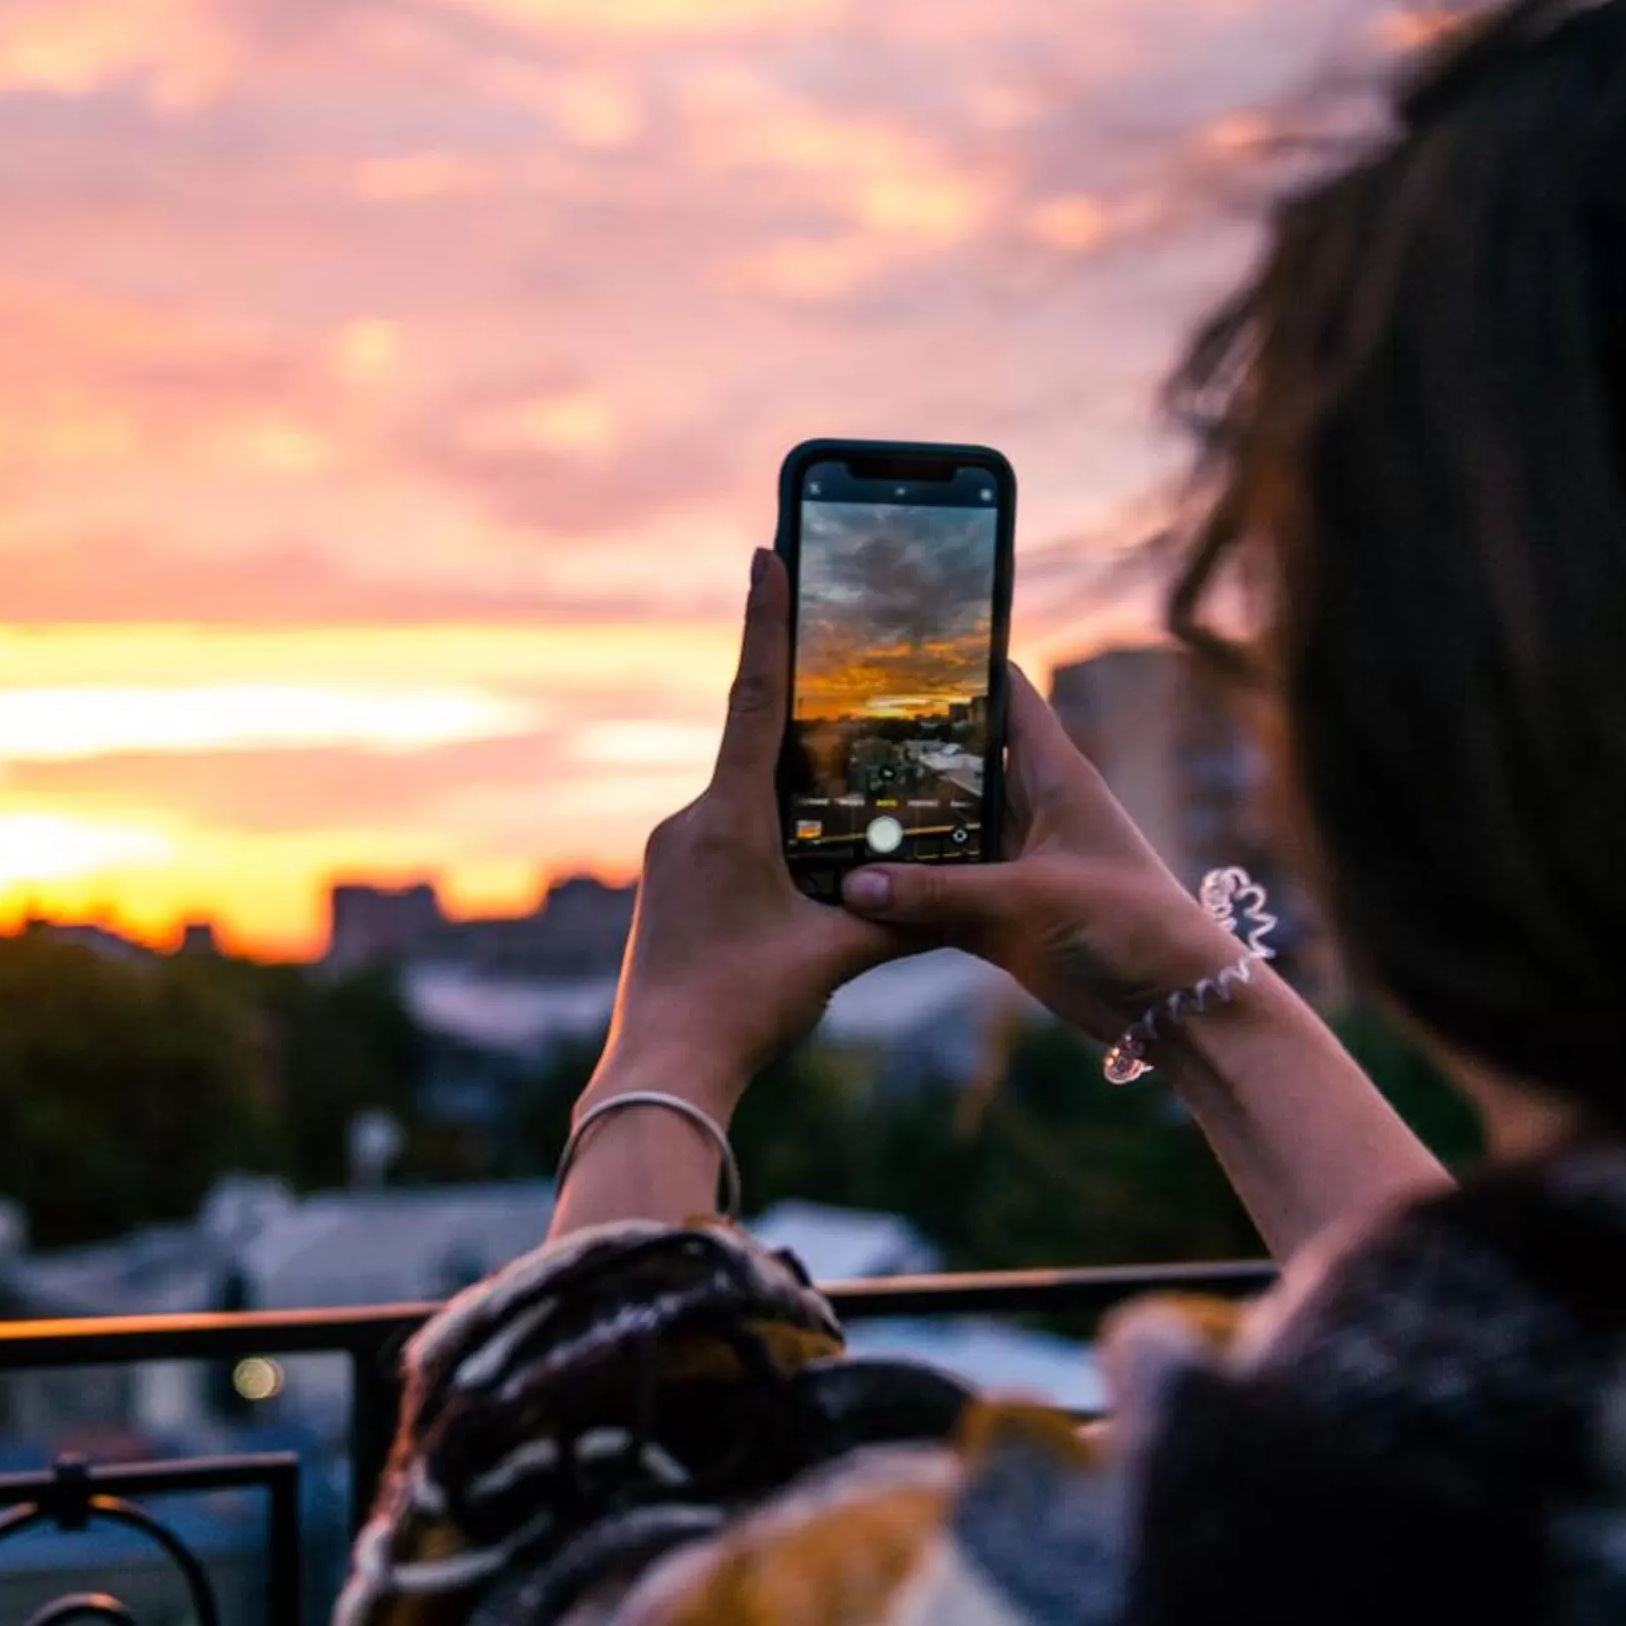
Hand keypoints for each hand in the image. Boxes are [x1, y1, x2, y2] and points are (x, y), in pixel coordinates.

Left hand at [586, 549, 911, 1118]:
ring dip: (790, 789)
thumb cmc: (740, 1009)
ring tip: (843, 782)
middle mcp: (689, 824)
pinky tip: (804, 861)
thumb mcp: (835, 957)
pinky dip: (768, 833)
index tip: (769, 553)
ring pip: (742, 800)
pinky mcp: (670, 890)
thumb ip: (900, 915)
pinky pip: (725, 838)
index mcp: (727, 819)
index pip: (755, 698)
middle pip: (755, 747)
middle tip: (843, 665)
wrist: (660, 1072)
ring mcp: (672, 858)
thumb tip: (965, 894)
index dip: (768, 623)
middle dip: (802, 714)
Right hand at [838, 667, 1244, 1042]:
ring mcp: (1012, 864)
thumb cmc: (1125, 923)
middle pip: (957, 765)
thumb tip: (851, 885)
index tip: (894, 650)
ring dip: (893, 832)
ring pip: (940, 834)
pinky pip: (938, 896)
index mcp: (1054, 775)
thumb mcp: (1029, 899)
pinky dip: (900, 896)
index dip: (960, 668)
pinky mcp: (1000, 916)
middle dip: (899, 753)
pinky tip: (844, 890)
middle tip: (824, 735)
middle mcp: (1028, 810)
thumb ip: (940, 891)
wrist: (1169, 1005)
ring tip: (816, 809)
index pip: (1006, 697)